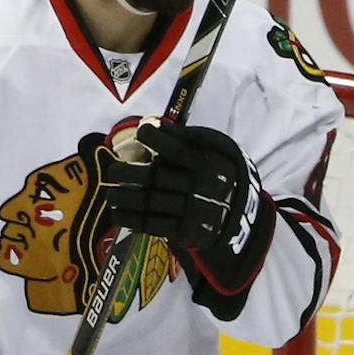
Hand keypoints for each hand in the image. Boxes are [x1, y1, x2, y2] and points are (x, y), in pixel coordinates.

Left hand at [84, 122, 257, 252]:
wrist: (242, 215)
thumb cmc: (221, 174)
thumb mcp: (217, 150)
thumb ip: (187, 137)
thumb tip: (154, 122)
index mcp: (211, 164)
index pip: (177, 150)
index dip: (155, 140)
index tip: (142, 132)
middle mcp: (202, 188)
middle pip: (156, 177)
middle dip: (127, 173)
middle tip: (113, 172)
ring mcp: (194, 211)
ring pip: (150, 202)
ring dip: (123, 198)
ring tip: (111, 194)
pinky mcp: (187, 232)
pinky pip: (153, 225)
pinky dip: (131, 220)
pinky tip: (117, 214)